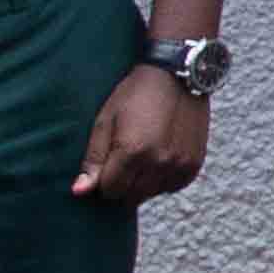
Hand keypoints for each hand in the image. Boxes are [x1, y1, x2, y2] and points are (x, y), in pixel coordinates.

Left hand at [72, 62, 210, 211]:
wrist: (178, 75)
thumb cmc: (136, 94)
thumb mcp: (106, 120)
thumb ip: (93, 159)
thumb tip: (79, 192)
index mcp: (132, 152)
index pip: (109, 191)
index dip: (103, 181)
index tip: (106, 165)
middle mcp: (158, 163)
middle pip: (130, 197)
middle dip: (122, 184)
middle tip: (123, 160)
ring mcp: (179, 165)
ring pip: (151, 194)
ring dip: (142, 183)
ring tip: (142, 157)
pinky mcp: (194, 164)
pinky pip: (172, 187)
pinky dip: (163, 179)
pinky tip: (160, 158)